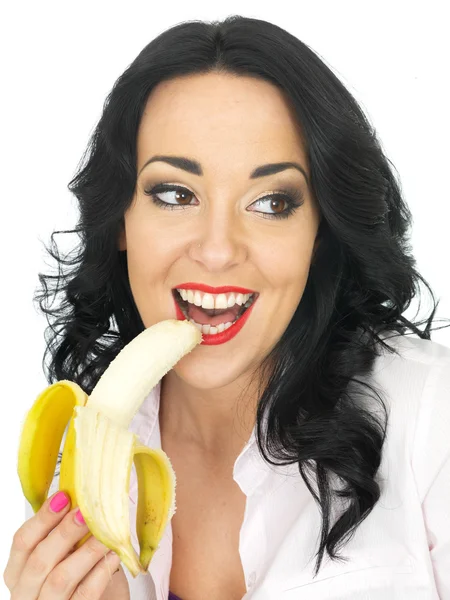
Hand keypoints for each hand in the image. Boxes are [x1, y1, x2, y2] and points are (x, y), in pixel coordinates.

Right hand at [3, 490, 129, 598]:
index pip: (22, 542)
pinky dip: (100, 573)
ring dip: (86, 552)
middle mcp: (26, 593)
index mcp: (19, 572)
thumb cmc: (80, 577)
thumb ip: (64, 535)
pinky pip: (84, 595)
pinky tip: (113, 556)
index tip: (64, 497)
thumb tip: (80, 497)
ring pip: (60, 579)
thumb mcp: (65, 555)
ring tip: (105, 534)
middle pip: (39, 561)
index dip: (42, 518)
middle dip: (64, 533)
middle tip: (86, 513)